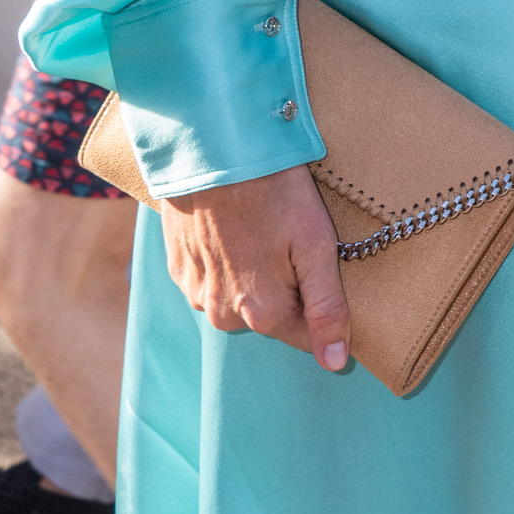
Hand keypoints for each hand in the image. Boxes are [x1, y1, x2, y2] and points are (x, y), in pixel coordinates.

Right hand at [160, 166, 350, 369]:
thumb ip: (327, 308)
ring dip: (252, 274)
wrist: (212, 150)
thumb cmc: (273, 192)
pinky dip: (224, 261)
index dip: (318, 301)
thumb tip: (336, 363)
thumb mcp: (315, 244)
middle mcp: (223, 315)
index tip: (317, 263)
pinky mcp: (177, 269)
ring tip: (259, 229)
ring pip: (239, 299)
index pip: (304, 334)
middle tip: (288, 238)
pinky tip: (232, 228)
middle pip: (270, 316)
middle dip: (285, 287)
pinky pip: (210, 280)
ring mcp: (195, 293)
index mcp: (263, 314)